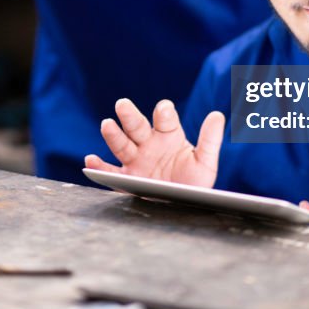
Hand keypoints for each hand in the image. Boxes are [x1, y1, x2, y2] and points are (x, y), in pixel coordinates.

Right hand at [84, 98, 224, 187]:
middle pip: (137, 126)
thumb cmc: (194, 182)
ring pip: (122, 144)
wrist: (182, 204)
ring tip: (106, 124)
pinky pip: (111, 172)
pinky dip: (100, 167)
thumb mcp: (205, 162)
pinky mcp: (127, 178)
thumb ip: (209, 140)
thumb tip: (218, 115)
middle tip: (122, 104)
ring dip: (113, 135)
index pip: (165, 119)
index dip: (164, 113)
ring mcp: (136, 160)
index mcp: (168, 135)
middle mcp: (149, 144)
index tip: (164, 109)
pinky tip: (91, 160)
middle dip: (130, 116)